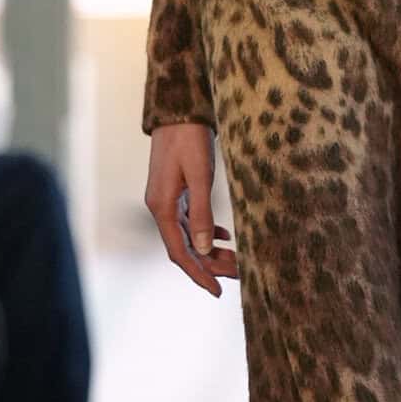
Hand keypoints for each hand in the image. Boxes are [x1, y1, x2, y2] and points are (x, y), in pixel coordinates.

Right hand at [145, 122, 237, 295]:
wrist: (178, 110)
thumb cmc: (189, 138)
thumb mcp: (199, 175)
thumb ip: (202, 211)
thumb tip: (207, 248)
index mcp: (162, 206)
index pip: (179, 252)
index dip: (199, 273)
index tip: (218, 291)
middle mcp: (161, 207)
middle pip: (185, 247)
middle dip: (210, 264)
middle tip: (239, 275)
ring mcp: (167, 200)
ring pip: (188, 235)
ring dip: (210, 250)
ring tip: (236, 260)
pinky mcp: (175, 191)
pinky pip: (189, 221)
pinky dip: (206, 232)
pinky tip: (224, 236)